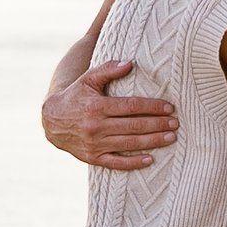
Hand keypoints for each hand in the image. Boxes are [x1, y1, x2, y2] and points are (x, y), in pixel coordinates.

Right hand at [43, 57, 178, 168]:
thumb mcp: (88, 78)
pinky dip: (133, 163)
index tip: (169, 107)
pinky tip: (150, 159)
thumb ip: (108, 69)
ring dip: (152, 141)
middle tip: (176, 123)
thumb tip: (130, 63)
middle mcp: (96, 126)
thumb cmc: (75, 96)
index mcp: (97, 106)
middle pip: (134, 126)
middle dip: (157, 125)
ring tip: (171, 138)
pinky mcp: (93, 157)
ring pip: (129, 144)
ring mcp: (94, 144)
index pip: (131, 107)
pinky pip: (116, 163)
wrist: (51, 120)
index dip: (152, 107)